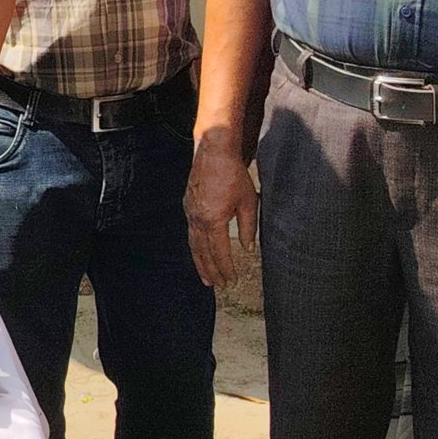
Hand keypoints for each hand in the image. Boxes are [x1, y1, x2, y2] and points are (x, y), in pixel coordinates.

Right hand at [184, 140, 259, 288]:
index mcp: (213, 220)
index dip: (226, 268)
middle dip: (211, 271)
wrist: (212, 151)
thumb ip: (249, 227)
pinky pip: (190, 233)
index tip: (232, 281)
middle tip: (218, 287)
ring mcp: (190, 212)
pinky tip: (199, 252)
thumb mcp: (248, 202)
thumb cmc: (233, 174)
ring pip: (194, 244)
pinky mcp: (188, 205)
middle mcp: (198, 219)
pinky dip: (195, 247)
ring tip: (206, 278)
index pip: (220, 252)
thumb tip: (249, 248)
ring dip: (200, 263)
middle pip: (203, 252)